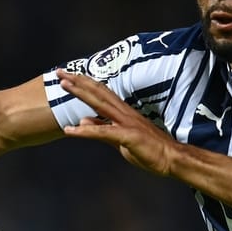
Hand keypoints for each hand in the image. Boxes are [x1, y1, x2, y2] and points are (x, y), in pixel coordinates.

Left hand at [56, 69, 175, 176]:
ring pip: (100, 104)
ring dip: (80, 94)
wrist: (172, 159)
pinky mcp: (128, 136)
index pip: (100, 92)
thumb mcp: (119, 138)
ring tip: (63, 85)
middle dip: (78, 81)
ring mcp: (127, 123)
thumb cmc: (149, 149)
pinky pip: (103, 133)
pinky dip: (86, 131)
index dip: (84, 83)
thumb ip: (102, 127)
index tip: (67, 76)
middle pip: (98, 92)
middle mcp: (124, 112)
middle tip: (59, 71)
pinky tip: (70, 130)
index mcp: (123, 112)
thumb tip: (84, 119)